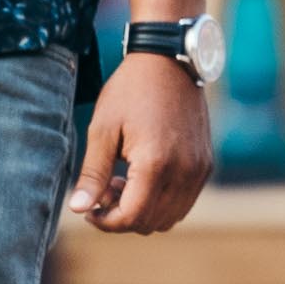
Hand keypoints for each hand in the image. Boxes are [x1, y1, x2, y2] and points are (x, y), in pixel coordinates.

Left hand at [69, 54, 214, 234]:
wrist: (169, 61)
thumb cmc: (131, 91)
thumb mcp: (103, 130)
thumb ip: (92, 174)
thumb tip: (78, 210)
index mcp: (155, 163)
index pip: (132, 217)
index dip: (106, 222)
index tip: (89, 210)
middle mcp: (184, 171)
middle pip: (151, 222)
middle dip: (123, 217)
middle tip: (104, 192)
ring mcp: (199, 169)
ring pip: (170, 217)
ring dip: (144, 211)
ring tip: (123, 183)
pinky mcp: (205, 164)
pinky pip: (185, 201)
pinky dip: (163, 201)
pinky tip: (144, 177)